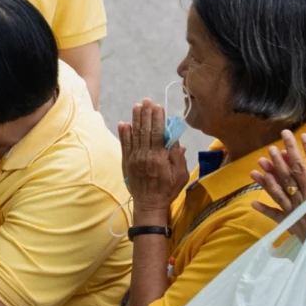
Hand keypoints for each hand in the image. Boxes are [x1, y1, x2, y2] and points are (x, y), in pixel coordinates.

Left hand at [117, 99, 188, 217]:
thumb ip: (178, 156)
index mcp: (158, 157)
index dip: (157, 118)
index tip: (158, 107)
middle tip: (146, 100)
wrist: (149, 204)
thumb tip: (176, 140)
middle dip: (146, 114)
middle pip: (144, 131)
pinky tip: (124, 123)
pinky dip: (124, 134)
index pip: (157, 133)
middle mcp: (144, 156)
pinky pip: (125, 145)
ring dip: (135, 120)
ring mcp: (134, 159)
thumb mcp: (181, 174)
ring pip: (134, 135)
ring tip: (137, 106)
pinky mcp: (127, 163)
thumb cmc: (168, 189)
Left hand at [252, 130, 305, 276]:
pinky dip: (263, 207)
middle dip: (287, 153)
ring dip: (270, 173)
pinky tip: (253, 200)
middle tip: (279, 138)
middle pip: (295, 172)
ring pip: (280, 188)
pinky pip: (274, 214)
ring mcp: (296, 210)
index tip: (302, 136)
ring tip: (261, 160)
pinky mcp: (290, 223)